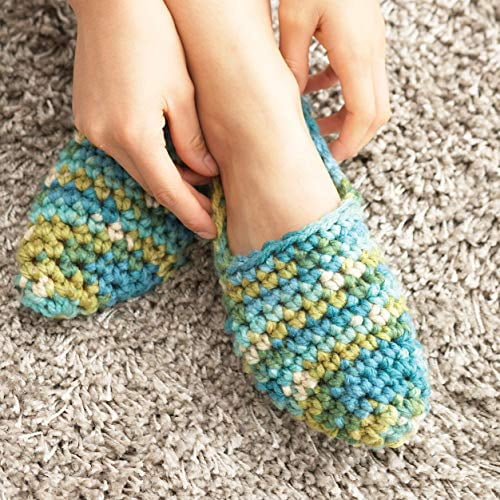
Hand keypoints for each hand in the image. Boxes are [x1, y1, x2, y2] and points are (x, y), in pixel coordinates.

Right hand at [70, 0, 216, 237]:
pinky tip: (169, 157)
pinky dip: (148, 160)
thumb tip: (205, 173)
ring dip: (166, 179)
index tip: (210, 230)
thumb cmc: (154, 36)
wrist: (111, 1)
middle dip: (183, 199)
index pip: (168, 191)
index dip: (191, 213)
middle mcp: (106, 139)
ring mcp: (91, 130)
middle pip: (151, 184)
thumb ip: (193, 140)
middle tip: (210, 208)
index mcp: (134, 135)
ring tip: (196, 180)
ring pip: (137, 169)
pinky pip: (123, 152)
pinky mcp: (88, 119)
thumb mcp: (183, 92)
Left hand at [279, 0, 390, 161]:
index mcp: (356, 53)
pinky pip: (363, 77)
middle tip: (326, 150)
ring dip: (348, 117)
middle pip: (377, 112)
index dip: (350, 142)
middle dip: (354, 137)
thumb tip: (296, 96)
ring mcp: (374, 45)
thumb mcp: (293, 20)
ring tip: (318, 126)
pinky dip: (344, 93)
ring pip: (373, 97)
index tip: (331, 157)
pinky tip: (316, 89)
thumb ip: (294, 63)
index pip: (364, 114)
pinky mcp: (368, 38)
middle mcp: (373, 52)